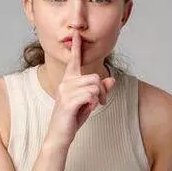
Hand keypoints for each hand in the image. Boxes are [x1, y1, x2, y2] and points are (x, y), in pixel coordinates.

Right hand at [44, 30, 115, 148]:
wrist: (59, 136)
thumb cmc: (72, 119)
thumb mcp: (89, 102)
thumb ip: (100, 90)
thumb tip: (112, 80)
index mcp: (68, 81)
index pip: (73, 61)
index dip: (76, 47)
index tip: (76, 34)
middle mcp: (65, 83)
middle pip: (95, 77)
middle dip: (102, 90)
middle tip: (101, 102)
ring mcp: (65, 92)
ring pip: (95, 85)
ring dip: (98, 98)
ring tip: (92, 106)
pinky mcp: (68, 102)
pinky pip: (91, 95)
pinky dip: (94, 103)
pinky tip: (87, 109)